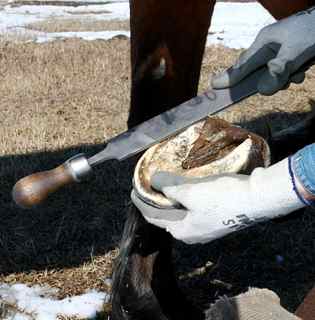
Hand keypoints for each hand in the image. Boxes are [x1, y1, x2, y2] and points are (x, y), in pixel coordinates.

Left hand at [131, 158, 304, 243]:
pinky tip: (185, 187)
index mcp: (182, 230)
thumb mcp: (191, 191)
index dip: (141, 202)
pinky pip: (192, 209)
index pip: (153, 217)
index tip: (134, 189)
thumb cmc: (223, 197)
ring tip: (164, 184)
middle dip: (156, 200)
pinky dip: (184, 198)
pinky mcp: (216, 219)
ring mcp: (205, 228)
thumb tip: (153, 179)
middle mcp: (192, 233)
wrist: (258, 199)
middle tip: (148, 185)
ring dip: (171, 198)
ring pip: (180, 211)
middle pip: (166, 215)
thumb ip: (169, 187)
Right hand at [211, 7, 314, 94]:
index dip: (230, 77)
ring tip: (297, 72)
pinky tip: (301, 70)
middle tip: (278, 81)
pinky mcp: (285, 57)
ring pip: (270, 75)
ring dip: (283, 78)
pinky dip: (290, 75)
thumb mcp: (296, 50)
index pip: (243, 64)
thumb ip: (279, 70)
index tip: (214, 86)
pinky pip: (281, 73)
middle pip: (255, 72)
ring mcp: (276, 52)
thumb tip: (262, 90)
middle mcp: (267, 48)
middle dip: (266, 80)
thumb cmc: (313, 30)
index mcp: (264, 42)